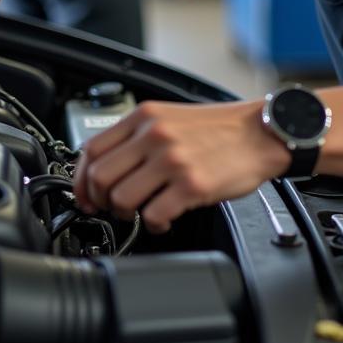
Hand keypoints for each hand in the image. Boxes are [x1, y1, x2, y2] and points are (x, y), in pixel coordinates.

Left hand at [73, 99, 290, 232]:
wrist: (260, 133)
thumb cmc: (219, 129)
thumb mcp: (172, 116)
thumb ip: (139, 135)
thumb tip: (106, 165)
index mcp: (146, 117)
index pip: (91, 149)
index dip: (81, 179)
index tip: (86, 195)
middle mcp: (154, 135)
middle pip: (100, 177)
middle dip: (100, 201)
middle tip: (113, 209)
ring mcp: (172, 160)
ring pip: (121, 199)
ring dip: (126, 215)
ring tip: (142, 212)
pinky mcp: (191, 185)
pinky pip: (153, 216)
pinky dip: (154, 226)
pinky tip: (164, 220)